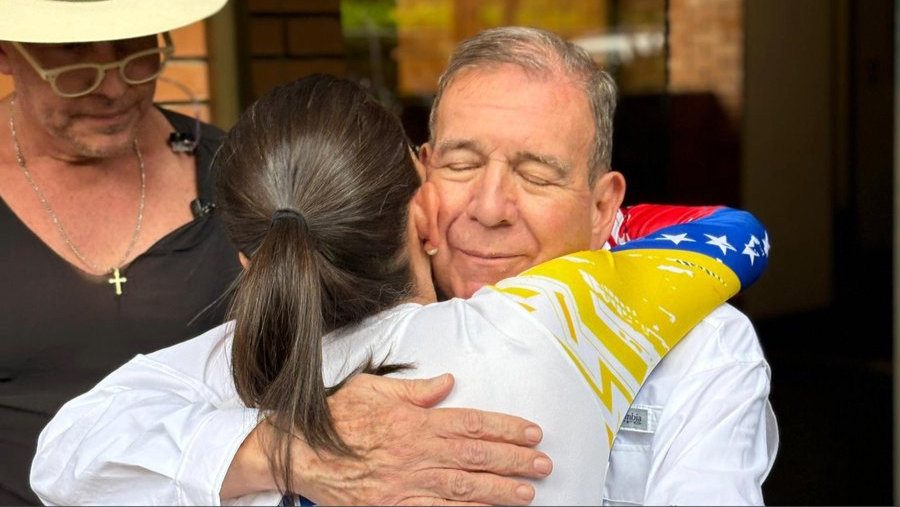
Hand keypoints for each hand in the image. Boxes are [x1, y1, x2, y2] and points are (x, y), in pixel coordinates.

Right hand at [294, 373, 551, 505]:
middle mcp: (415, 452)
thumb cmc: (335, 418)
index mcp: (414, 421)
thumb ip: (414, 389)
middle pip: (475, 456)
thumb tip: (447, 382)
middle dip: (513, 461)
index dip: (505, 429)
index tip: (531, 433)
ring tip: (527, 493)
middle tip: (543, 465)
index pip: (471, 423)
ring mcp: (405, 484)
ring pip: (462, 488)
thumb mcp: (373, 389)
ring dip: (498, 491)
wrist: (298, 452)